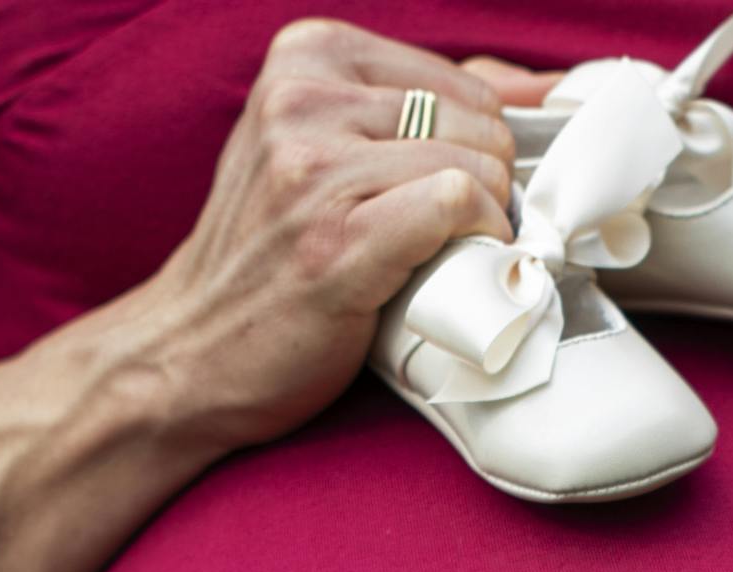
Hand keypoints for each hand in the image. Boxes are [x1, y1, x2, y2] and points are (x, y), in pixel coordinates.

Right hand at [128, 18, 524, 455]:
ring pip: (475, 165)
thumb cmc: (275, 257)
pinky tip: (442, 270)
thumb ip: (429, 104)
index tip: (443, 197)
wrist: (192, 354)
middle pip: (480, 123)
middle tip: (439, 239)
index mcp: (305, 56)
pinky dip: (474, 243)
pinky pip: (455, 204)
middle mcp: (301, 98)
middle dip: (483, 188)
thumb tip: (541, 87)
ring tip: (433, 258)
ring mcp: (312, 167)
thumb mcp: (327, 148)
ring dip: (480, 225)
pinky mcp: (335, 238)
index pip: (465, 83)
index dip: (478, 152)